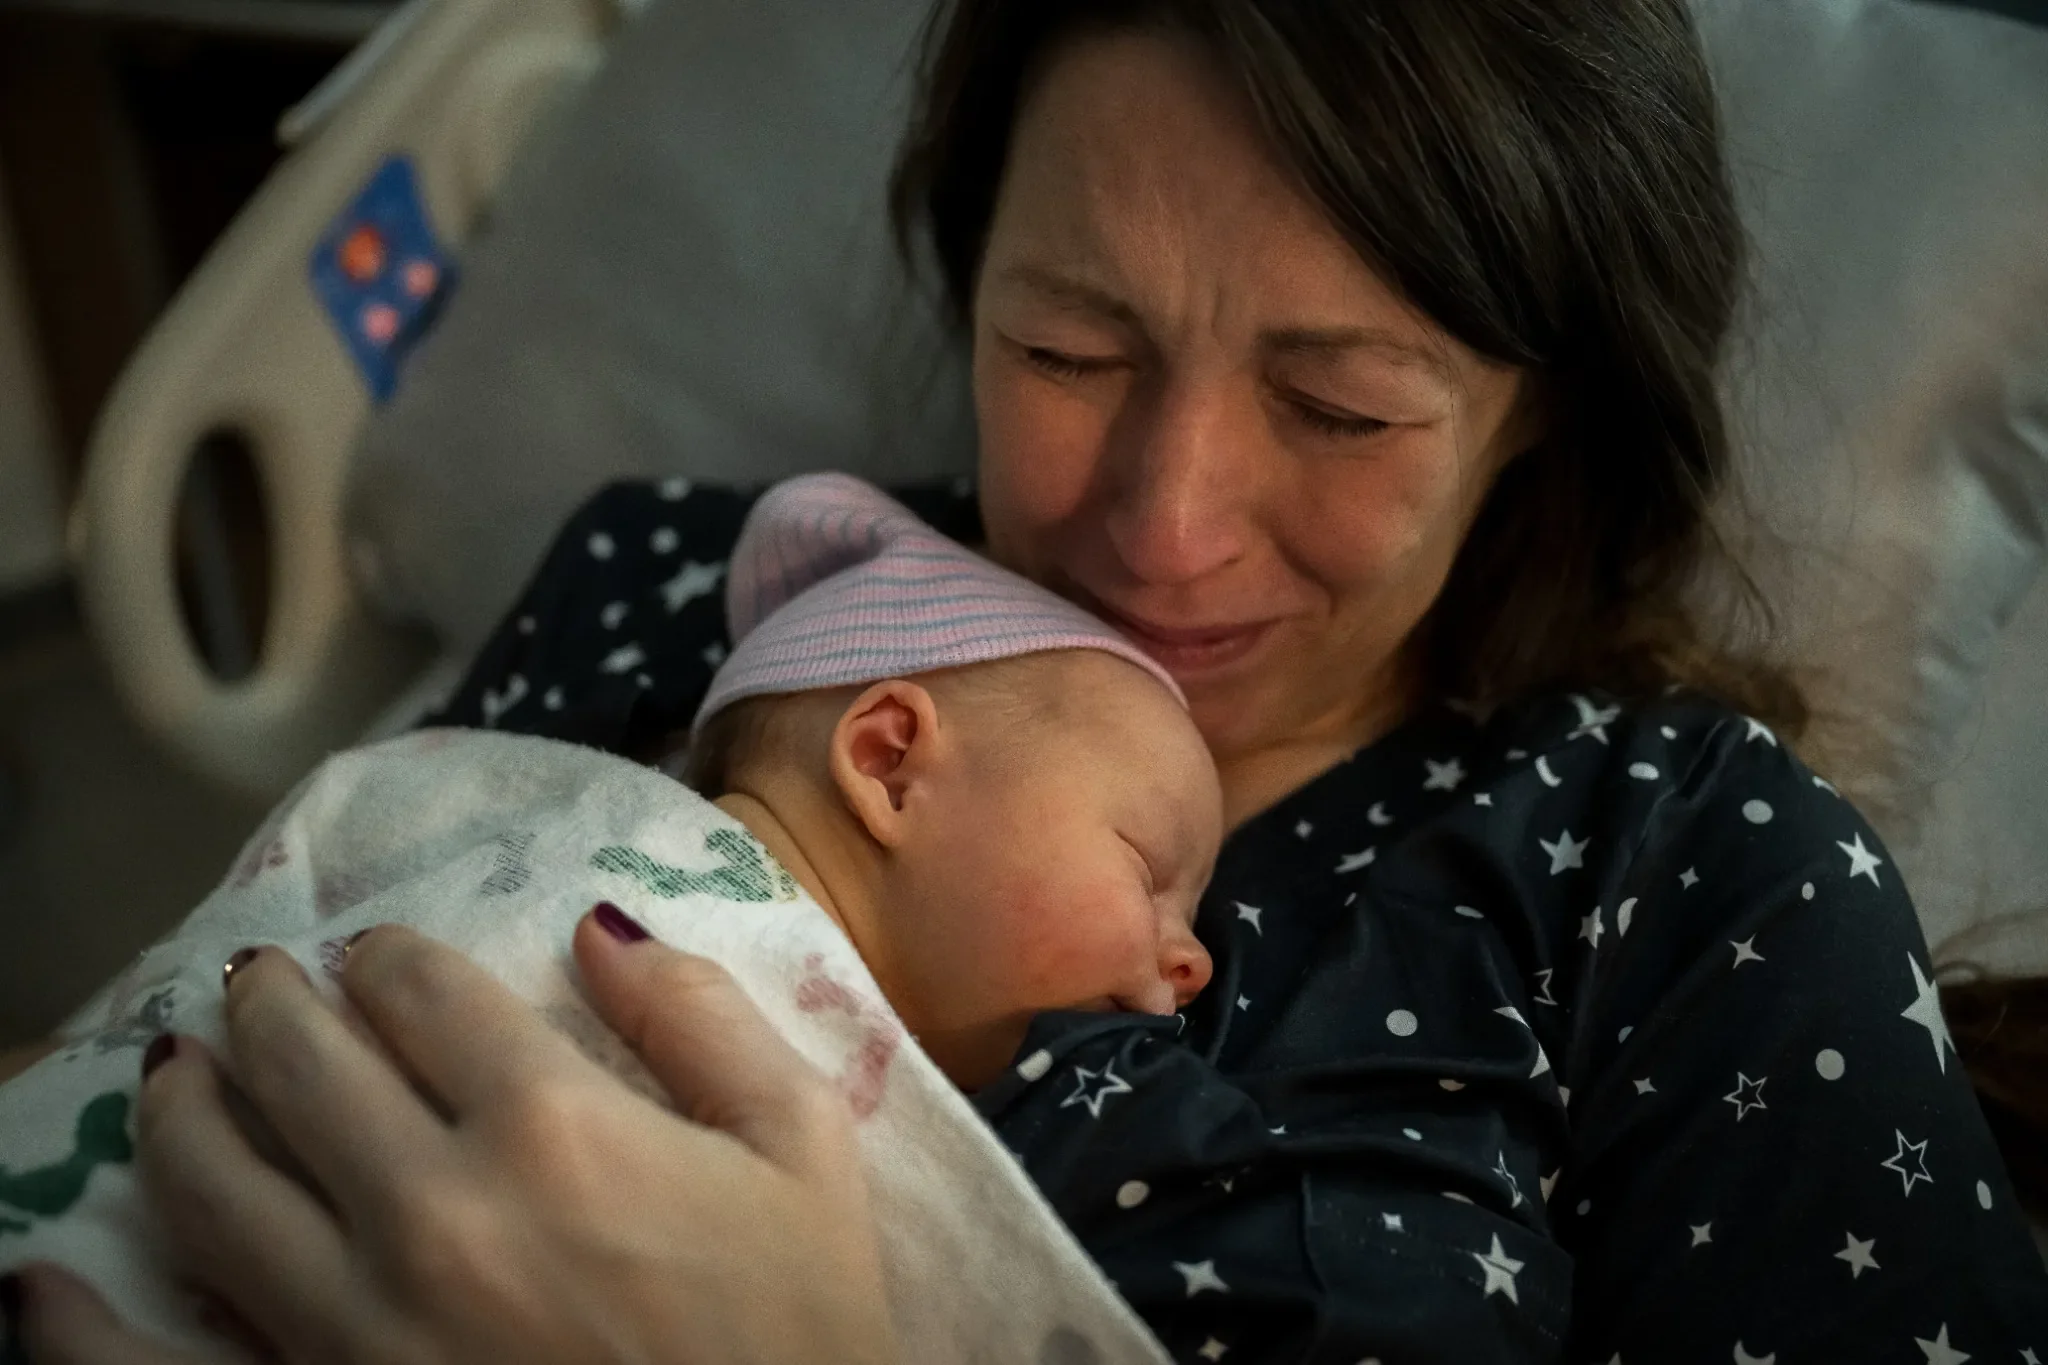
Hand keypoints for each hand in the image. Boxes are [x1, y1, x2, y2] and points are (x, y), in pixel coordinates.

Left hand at [11, 910, 896, 1364]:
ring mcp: (354, 1329)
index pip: (422, 991)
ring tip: (179, 1073)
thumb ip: (701, 1019)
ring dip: (181, 1106)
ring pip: (211, 1183)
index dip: (390, 956)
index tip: (382, 956)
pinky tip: (47, 1277)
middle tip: (262, 983)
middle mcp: (431, 1210)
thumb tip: (596, 926)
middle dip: (272, 1003)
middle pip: (298, 1064)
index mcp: (553, 1127)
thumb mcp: (803, 1151)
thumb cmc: (798, 1331)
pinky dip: (79, 1327)